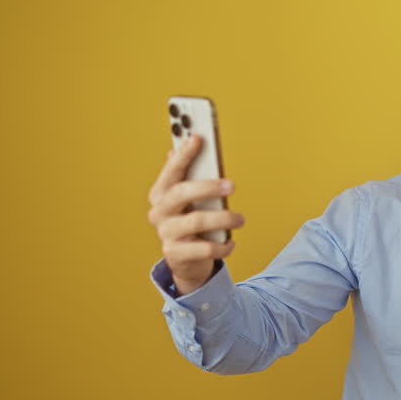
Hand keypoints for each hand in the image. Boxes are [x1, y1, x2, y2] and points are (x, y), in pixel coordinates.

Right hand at [147, 134, 243, 293]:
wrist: (186, 261)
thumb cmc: (192, 221)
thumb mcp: (192, 200)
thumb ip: (192, 174)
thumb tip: (191, 140)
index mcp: (161, 192)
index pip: (172, 170)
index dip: (184, 154)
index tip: (198, 138)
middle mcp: (159, 211)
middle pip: (181, 193)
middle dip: (208, 186)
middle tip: (232, 186)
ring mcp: (165, 233)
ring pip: (196, 221)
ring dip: (224, 219)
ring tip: (240, 219)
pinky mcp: (175, 254)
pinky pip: (204, 248)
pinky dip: (222, 245)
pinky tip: (230, 243)